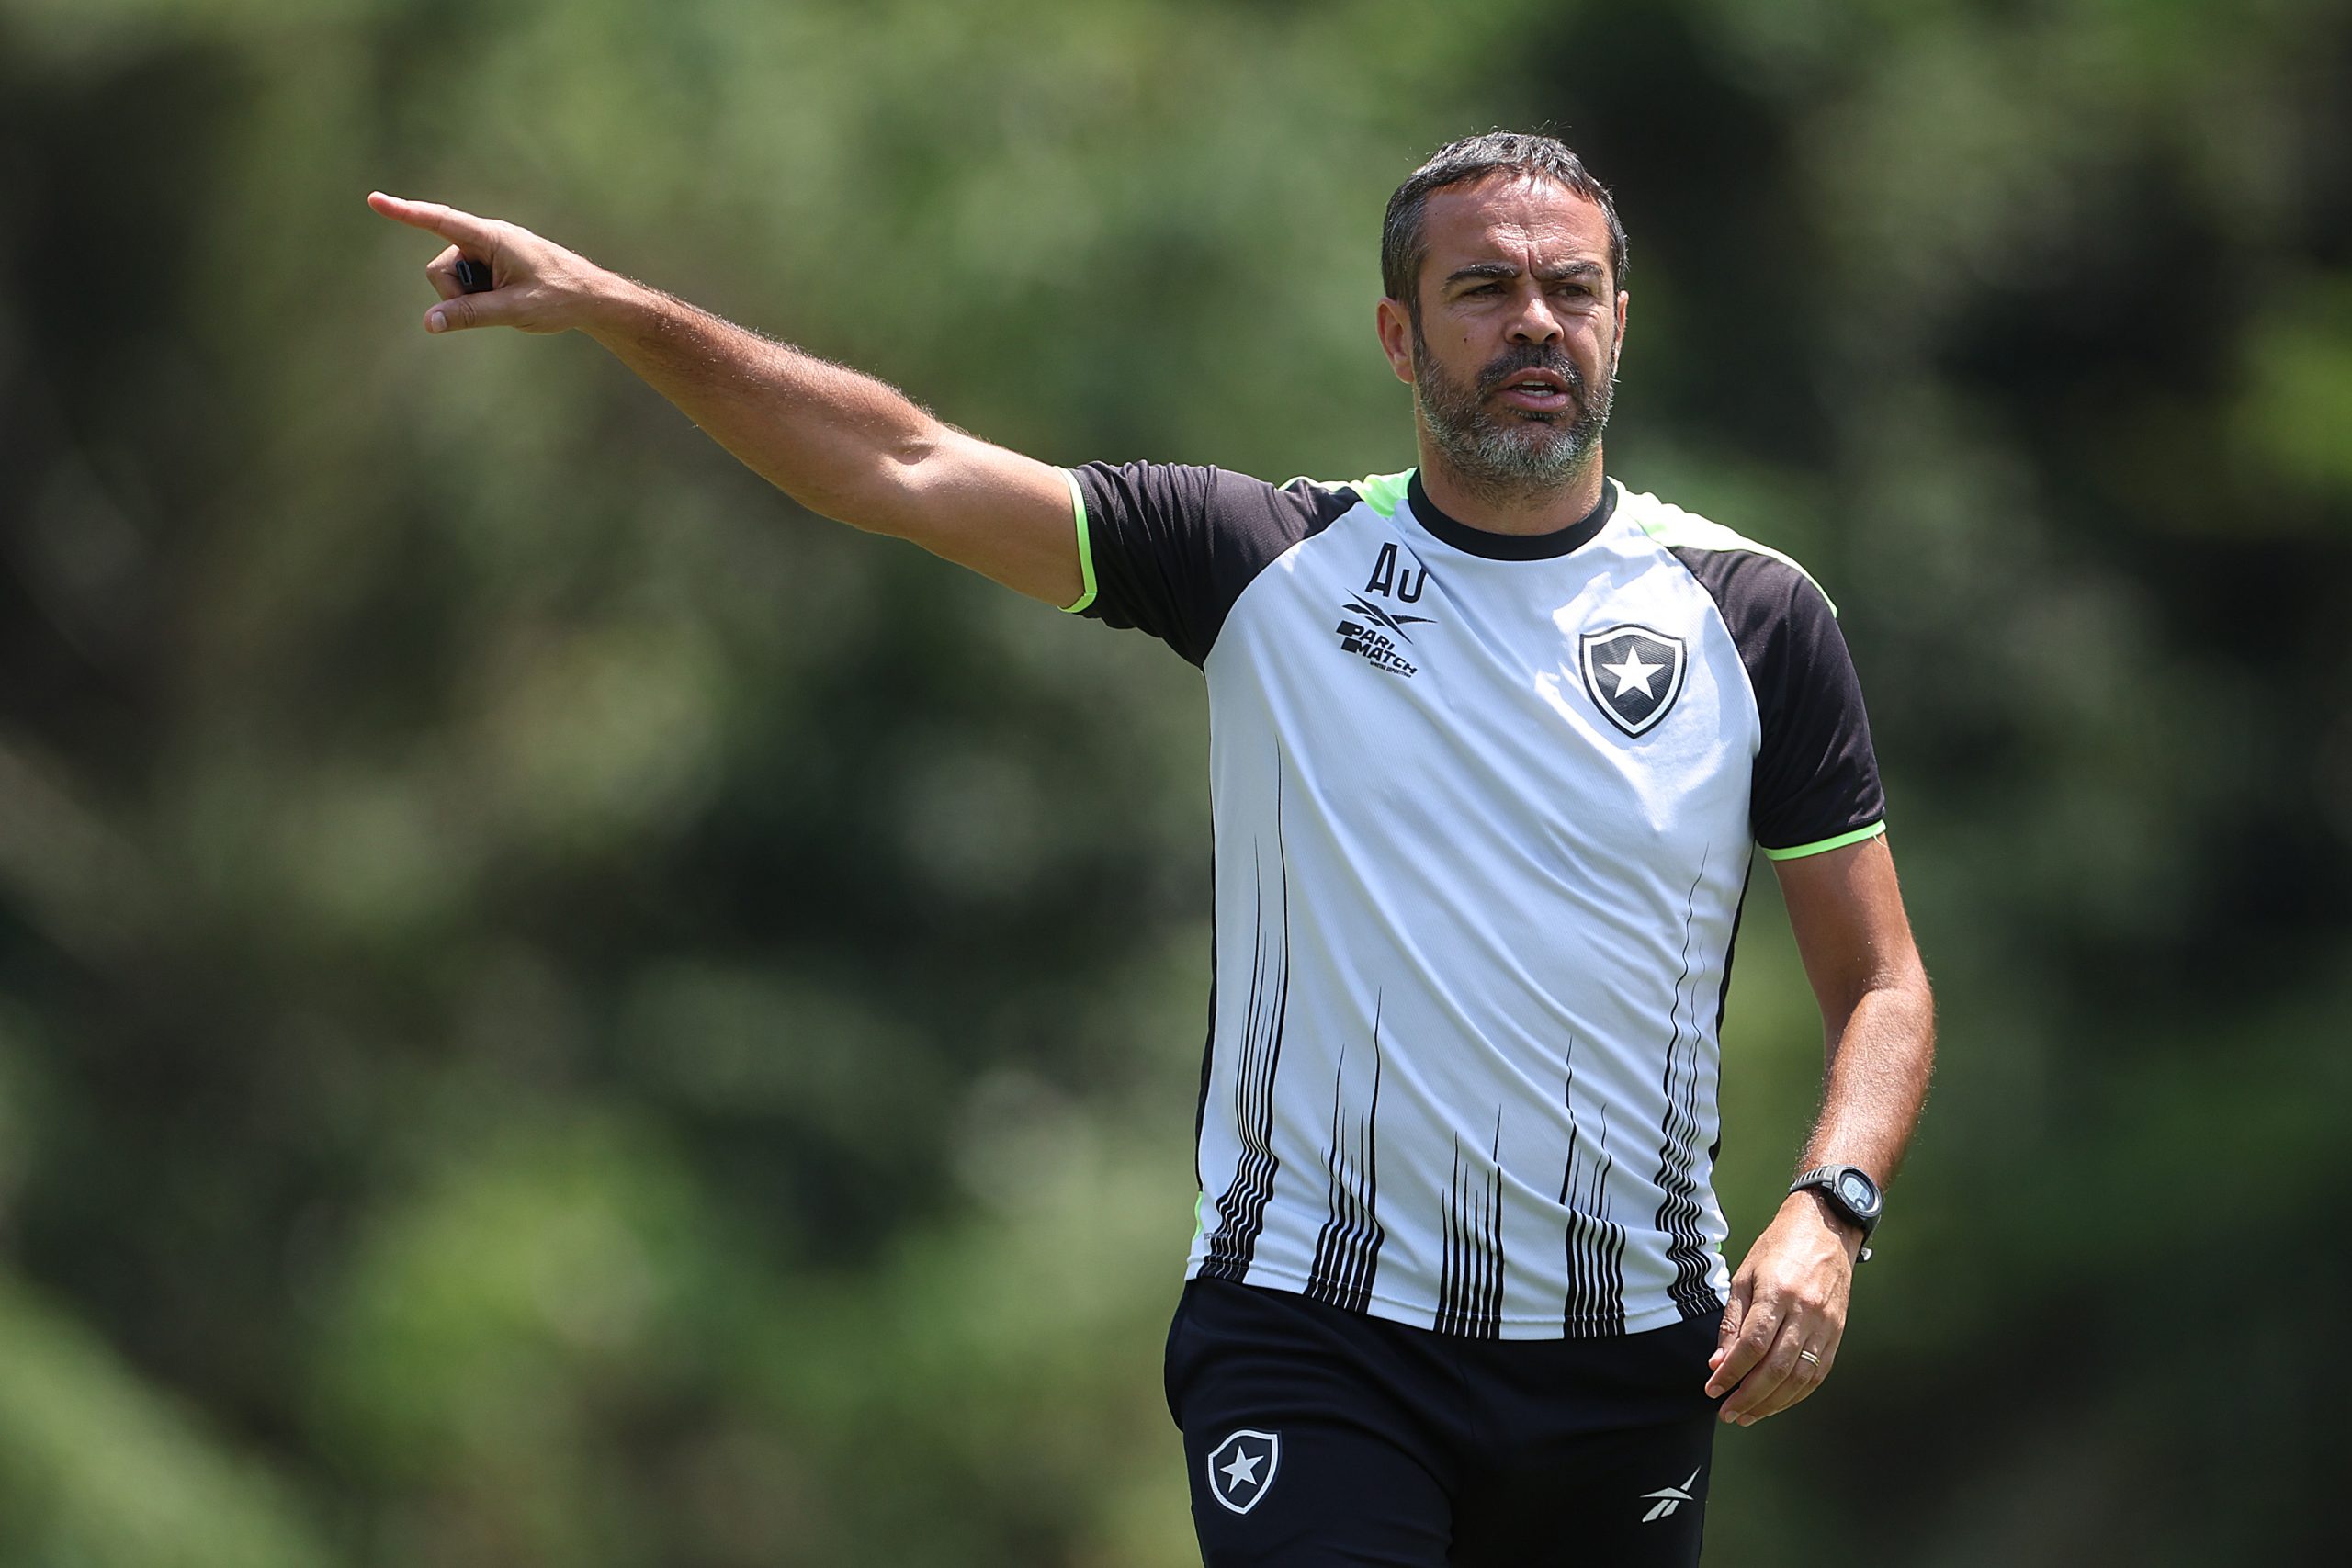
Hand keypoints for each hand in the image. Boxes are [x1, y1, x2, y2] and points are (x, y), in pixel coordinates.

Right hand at [367, 191, 612, 335]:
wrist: (593, 298)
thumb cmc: (560, 298)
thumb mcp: (514, 310)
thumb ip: (470, 315)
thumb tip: (429, 323)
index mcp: (492, 237)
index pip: (440, 221)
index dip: (405, 213)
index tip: (375, 200)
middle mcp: (486, 238)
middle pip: (441, 269)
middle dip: (456, 295)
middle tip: (498, 305)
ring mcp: (489, 252)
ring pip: (452, 280)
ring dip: (470, 298)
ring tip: (508, 301)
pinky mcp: (492, 264)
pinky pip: (467, 284)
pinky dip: (479, 296)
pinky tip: (508, 299)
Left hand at [1704, 1191, 1858, 1424]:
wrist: (1825, 1230)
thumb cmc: (1777, 1250)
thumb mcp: (1745, 1276)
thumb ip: (1733, 1322)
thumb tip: (1718, 1363)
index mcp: (1778, 1294)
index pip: (1753, 1345)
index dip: (1731, 1373)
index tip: (1712, 1389)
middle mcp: (1806, 1313)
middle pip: (1777, 1368)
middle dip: (1749, 1396)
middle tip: (1727, 1413)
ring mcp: (1826, 1326)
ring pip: (1800, 1378)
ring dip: (1772, 1403)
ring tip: (1747, 1414)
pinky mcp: (1837, 1334)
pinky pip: (1817, 1374)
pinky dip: (1795, 1395)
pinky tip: (1775, 1403)